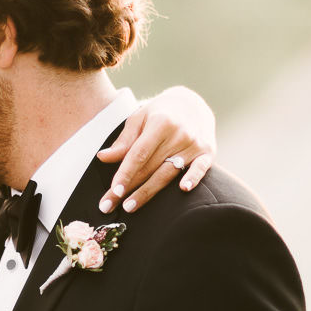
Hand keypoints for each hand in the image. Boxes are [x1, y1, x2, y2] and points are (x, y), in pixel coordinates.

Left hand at [97, 86, 215, 212]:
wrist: (193, 104)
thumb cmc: (160, 113)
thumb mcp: (139, 118)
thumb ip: (124, 140)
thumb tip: (103, 157)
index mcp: (160, 123)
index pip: (139, 154)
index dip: (125, 173)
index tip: (113, 191)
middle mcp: (179, 134)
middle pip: (150, 167)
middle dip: (129, 188)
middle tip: (109, 205)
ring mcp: (194, 145)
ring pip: (168, 173)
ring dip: (148, 192)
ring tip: (130, 206)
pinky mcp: (207, 153)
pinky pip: (199, 169)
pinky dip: (193, 178)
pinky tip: (183, 189)